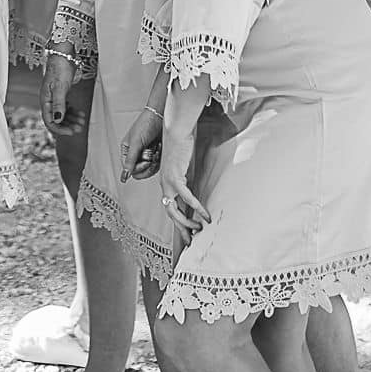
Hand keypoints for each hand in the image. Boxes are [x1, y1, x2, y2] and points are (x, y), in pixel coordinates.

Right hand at [41, 49, 76, 128]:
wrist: (63, 56)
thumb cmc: (59, 69)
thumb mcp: (59, 87)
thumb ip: (59, 104)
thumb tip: (57, 120)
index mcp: (45, 100)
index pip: (49, 121)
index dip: (59, 128)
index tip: (70, 132)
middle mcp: (49, 101)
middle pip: (57, 119)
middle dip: (68, 125)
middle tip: (79, 128)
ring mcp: (55, 98)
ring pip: (62, 114)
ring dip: (72, 119)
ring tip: (82, 120)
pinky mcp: (61, 94)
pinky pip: (66, 108)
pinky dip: (73, 112)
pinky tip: (80, 113)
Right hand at [120, 105, 162, 181]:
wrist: (160, 117)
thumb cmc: (145, 124)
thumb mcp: (136, 142)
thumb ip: (130, 160)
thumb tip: (124, 175)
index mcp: (126, 151)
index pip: (129, 169)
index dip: (138, 168)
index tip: (146, 161)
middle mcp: (135, 155)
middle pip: (139, 172)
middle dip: (147, 167)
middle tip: (151, 158)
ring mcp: (145, 156)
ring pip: (148, 170)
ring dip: (154, 162)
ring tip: (155, 151)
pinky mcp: (155, 156)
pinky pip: (156, 166)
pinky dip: (159, 160)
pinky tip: (159, 149)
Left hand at [156, 123, 210, 246]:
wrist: (176, 131)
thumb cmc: (181, 146)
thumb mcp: (184, 168)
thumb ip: (187, 181)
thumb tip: (193, 192)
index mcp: (166, 184)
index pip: (170, 208)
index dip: (178, 222)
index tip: (187, 232)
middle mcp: (164, 186)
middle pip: (171, 214)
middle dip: (181, 229)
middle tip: (191, 240)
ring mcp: (168, 183)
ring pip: (175, 211)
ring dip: (187, 222)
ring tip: (199, 230)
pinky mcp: (176, 178)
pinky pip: (187, 199)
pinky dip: (197, 208)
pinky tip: (206, 215)